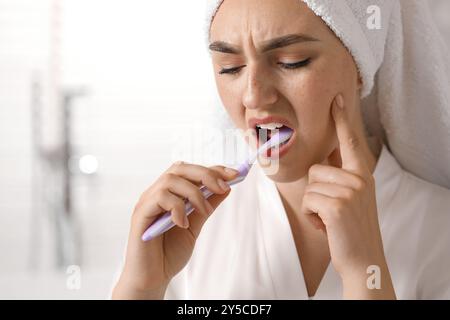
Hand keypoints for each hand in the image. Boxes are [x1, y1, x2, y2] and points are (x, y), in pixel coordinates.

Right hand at [112, 161, 238, 298]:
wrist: (152, 278)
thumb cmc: (169, 253)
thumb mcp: (195, 226)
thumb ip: (206, 207)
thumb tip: (225, 188)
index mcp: (170, 194)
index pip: (191, 171)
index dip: (213, 169)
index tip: (234, 174)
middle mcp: (156, 193)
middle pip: (180, 168)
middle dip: (205, 174)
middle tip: (223, 187)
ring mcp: (147, 202)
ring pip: (171, 179)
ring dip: (194, 193)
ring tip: (204, 211)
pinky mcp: (140, 214)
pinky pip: (160, 198)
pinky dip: (177, 208)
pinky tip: (183, 223)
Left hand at [301, 94, 394, 298]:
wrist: (363, 260)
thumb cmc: (350, 228)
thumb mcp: (352, 198)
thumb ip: (341, 177)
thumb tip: (323, 161)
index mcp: (362, 174)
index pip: (349, 141)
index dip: (341, 119)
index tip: (336, 98)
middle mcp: (359, 179)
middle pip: (315, 169)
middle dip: (315, 192)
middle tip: (331, 212)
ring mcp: (350, 191)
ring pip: (309, 186)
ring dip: (313, 205)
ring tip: (330, 219)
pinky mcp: (337, 205)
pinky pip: (308, 200)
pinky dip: (311, 216)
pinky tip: (326, 226)